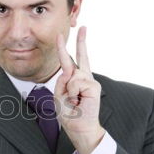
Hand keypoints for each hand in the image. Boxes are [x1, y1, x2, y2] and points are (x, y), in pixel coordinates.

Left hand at [54, 26, 103, 153]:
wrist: (79, 127)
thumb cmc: (69, 114)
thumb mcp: (59, 96)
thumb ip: (62, 82)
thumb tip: (71, 72)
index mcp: (74, 79)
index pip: (70, 61)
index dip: (65, 48)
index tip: (62, 35)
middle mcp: (83, 77)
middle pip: (82, 56)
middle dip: (82, 40)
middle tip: (84, 26)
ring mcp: (90, 81)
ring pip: (72, 75)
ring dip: (68, 90)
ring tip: (73, 101)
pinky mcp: (94, 86)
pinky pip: (77, 83)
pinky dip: (73, 93)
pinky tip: (78, 101)